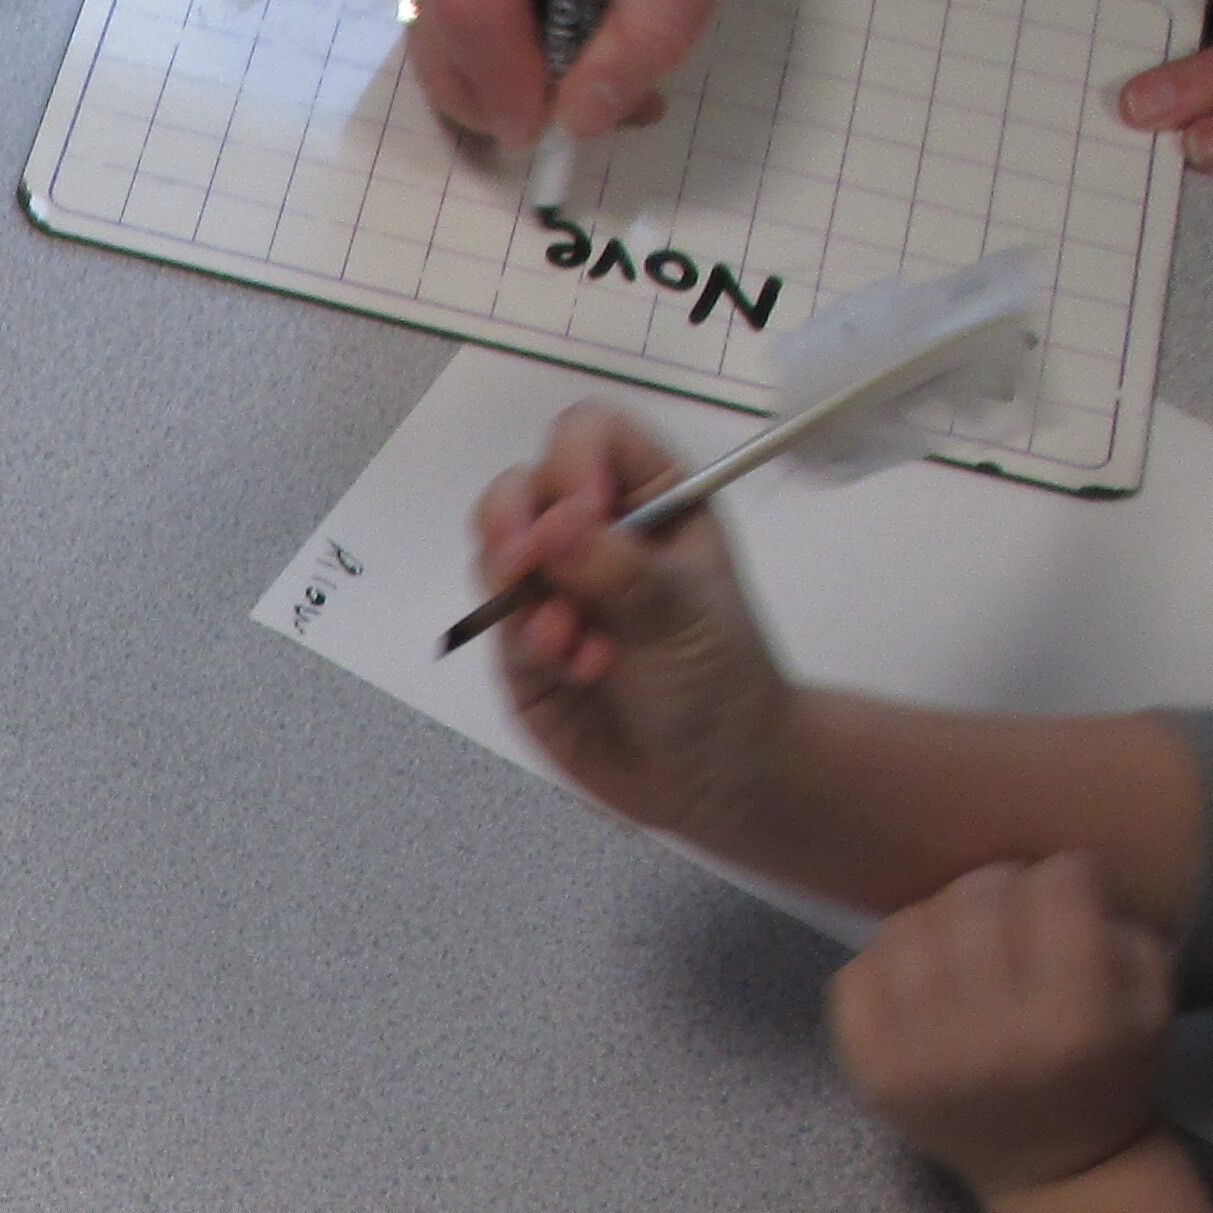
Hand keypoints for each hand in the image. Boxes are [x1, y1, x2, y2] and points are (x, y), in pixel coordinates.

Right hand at [404, 0, 769, 148]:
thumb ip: (654, 29)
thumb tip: (580, 120)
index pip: (475, 0)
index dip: (502, 80)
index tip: (549, 128)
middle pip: (441, 36)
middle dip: (502, 101)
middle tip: (583, 110)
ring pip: (434, 51)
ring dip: (499, 94)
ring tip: (579, 77)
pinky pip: (441, 42)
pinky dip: (490, 73)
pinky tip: (548, 53)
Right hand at [475, 399, 804, 851]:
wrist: (709, 777)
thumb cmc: (719, 679)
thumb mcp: (684, 615)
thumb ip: (617, 568)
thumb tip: (551, 524)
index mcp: (652, 498)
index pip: (590, 435)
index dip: (575, 461)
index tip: (584, 514)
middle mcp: (594, 532)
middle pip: (521, 485)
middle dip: (514, 523)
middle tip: (526, 567)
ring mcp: (552, 587)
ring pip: (493, 550)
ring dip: (523, 595)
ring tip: (573, 643)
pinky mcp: (520, 643)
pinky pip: (495, 622)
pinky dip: (531, 645)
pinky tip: (579, 671)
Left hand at [830, 857, 1174, 1199]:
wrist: (1058, 1172)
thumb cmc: (1113, 1075)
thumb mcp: (1153, 1001)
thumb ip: (1117, 923)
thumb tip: (1049, 869)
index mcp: (1076, 1022)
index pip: (1055, 888)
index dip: (1069, 877)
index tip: (1072, 896)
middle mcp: (992, 1040)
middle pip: (976, 897)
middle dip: (1003, 887)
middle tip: (1014, 912)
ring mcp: (921, 1059)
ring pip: (908, 924)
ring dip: (941, 918)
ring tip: (967, 942)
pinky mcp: (872, 1076)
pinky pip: (855, 974)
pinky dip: (887, 962)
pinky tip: (923, 980)